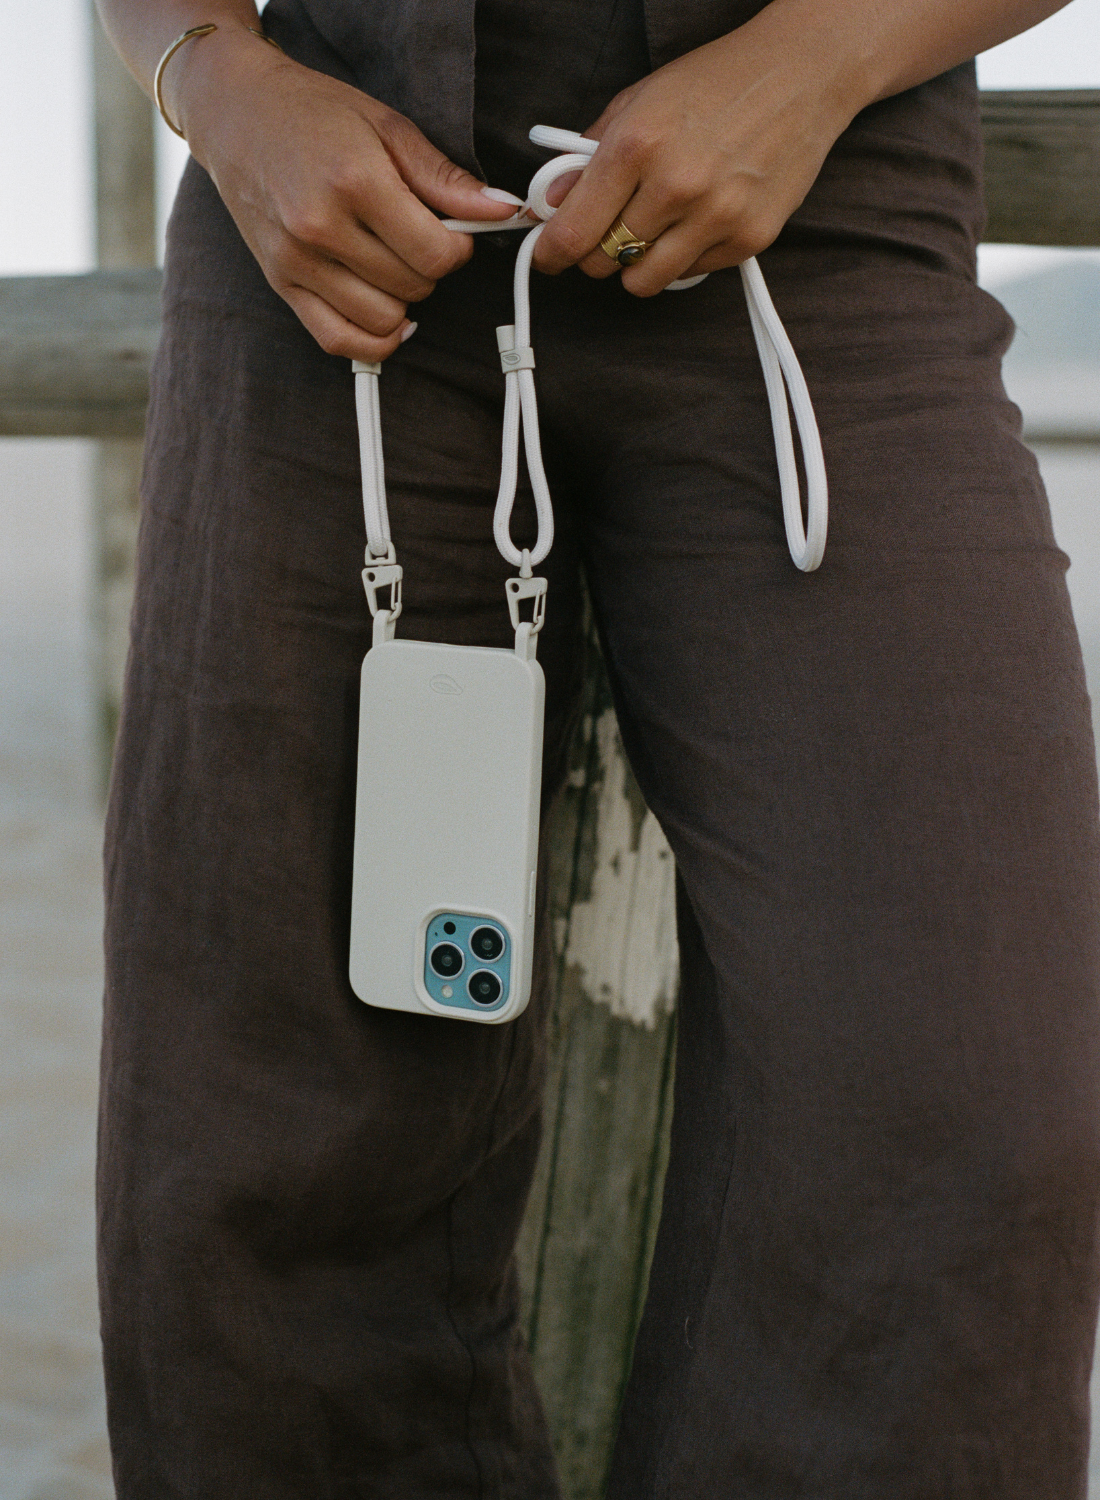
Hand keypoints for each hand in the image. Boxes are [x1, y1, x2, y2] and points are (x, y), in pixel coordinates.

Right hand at [171, 26, 521, 358]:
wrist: (236, 112)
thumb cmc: (315, 112)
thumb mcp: (387, 126)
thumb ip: (444, 177)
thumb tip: (501, 210)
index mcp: (354, 181)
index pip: (435, 254)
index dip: (458, 248)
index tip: (451, 229)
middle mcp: (320, 227)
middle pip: (414, 287)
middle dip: (430, 268)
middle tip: (416, 236)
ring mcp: (296, 261)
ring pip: (383, 320)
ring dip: (404, 300)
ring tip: (394, 262)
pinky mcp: (281, 284)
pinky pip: (338, 341)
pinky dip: (373, 340)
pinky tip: (387, 316)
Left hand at [531, 3, 861, 295]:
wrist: (801, 75)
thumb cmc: (716, 83)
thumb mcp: (639, 102)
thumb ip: (589, 156)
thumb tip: (554, 202)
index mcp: (637, 145)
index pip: (574, 232)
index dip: (550, 253)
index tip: (547, 256)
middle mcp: (675, 185)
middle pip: (604, 263)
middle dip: (597, 253)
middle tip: (608, 230)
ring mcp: (715, 217)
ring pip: (643, 282)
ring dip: (637, 264)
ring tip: (651, 229)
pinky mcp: (748, 238)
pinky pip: (690, 275)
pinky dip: (682, 257)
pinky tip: (695, 220)